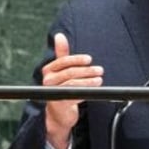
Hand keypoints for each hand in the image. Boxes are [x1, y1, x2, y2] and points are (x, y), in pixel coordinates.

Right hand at [42, 33, 102, 148]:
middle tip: (99, 70)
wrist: (57, 113)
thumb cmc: (61, 88)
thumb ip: (61, 54)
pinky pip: (75, 94)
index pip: (63, 61)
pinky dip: (86, 91)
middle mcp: (48, 80)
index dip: (77, 59)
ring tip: (100, 79)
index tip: (89, 59)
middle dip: (86, 70)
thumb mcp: (61, 70)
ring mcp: (53, 92)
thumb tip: (60, 35)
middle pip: (69, 72)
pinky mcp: (60, 103)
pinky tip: (94, 89)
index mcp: (48, 70)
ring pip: (73, 83)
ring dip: (89, 80)